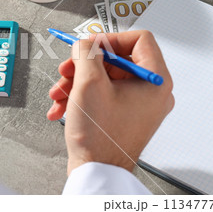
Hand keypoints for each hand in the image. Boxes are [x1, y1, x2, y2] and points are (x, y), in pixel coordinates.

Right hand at [47, 31, 173, 174]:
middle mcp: (150, 92)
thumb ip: (86, 53)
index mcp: (155, 80)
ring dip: (76, 82)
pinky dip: (80, 97)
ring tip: (58, 94)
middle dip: (84, 66)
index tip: (89, 46)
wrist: (96, 173)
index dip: (110, 38)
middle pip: (115, 60)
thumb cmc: (100, 137)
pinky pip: (101, 94)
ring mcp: (137, 105)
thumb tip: (85, 43)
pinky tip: (61, 107)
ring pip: (103, 78)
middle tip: (66, 70)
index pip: (139, 39)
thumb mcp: (89, 83)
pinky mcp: (122, 115)